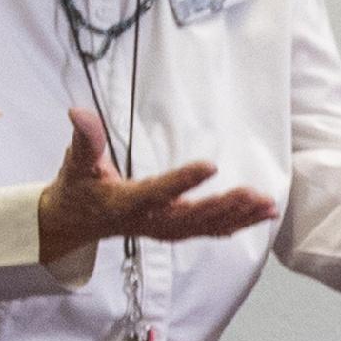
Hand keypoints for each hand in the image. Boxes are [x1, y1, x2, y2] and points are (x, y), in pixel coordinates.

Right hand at [34, 108, 275, 263]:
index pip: (157, 192)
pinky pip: (208, 230)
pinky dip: (236, 223)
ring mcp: (163, 228)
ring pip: (205, 226)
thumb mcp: (75, 163)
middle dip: (223, 207)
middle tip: (252, 194)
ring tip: (267, 205)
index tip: (210, 165)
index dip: (183, 181)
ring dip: (237, 216)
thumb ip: (84, 139)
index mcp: (126, 203)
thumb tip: (77, 111)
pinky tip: (262, 214)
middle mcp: (148, 221)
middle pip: (190, 216)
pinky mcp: (173, 230)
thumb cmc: (77, 189)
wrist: (74, 224)